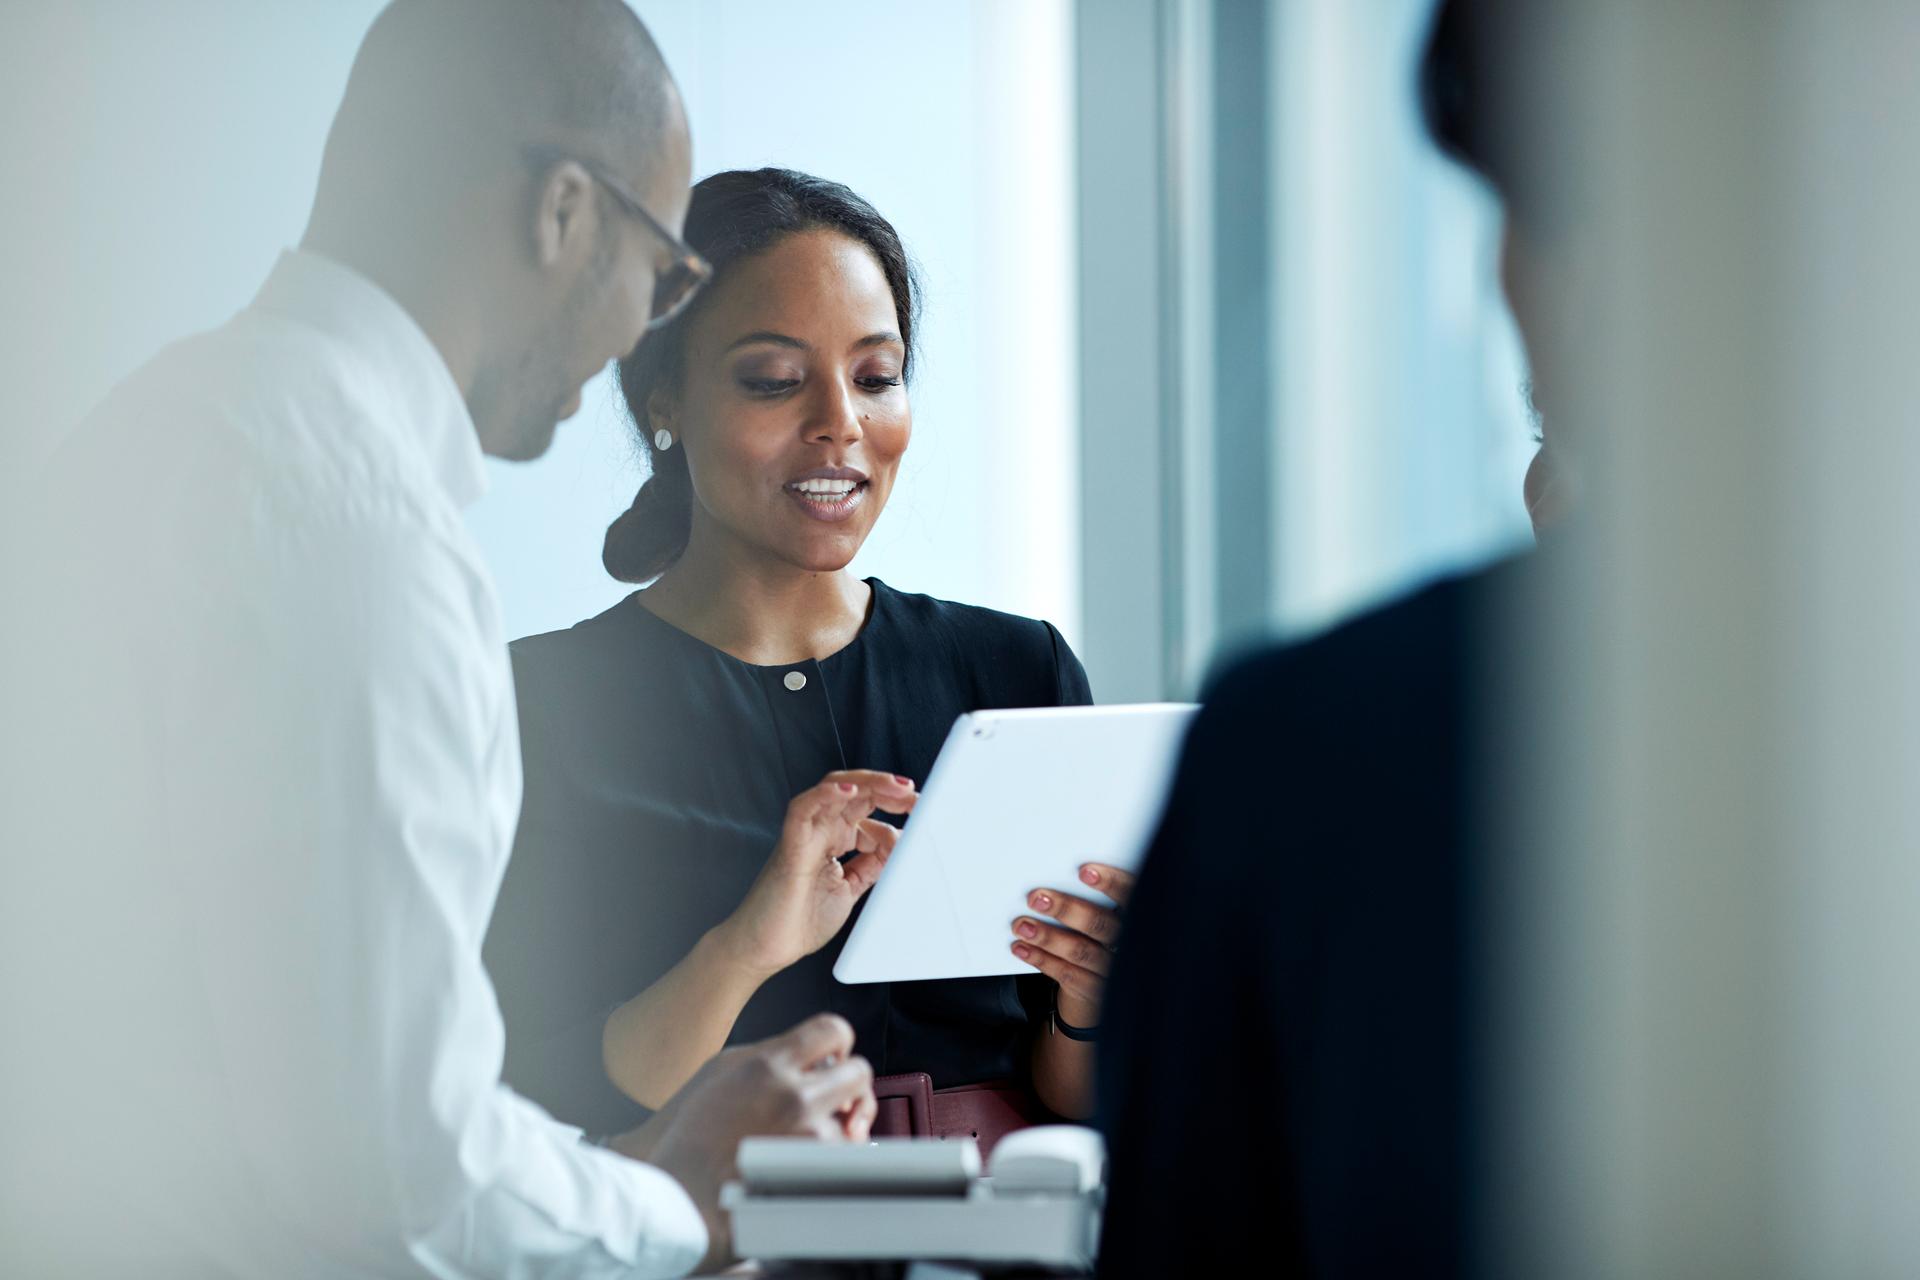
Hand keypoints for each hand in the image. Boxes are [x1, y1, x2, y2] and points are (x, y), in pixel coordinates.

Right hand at [609, 1013, 876, 1272]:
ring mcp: (808, 1139)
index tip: (834, 1056)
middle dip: (850, 1086)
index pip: (832, 1029)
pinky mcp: (815, 1176)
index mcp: (768, 1066)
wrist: (678, 1198)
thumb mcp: (722, 1073)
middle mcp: (794, 1097)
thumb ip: (770, 1055)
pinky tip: (801, 1166)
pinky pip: (843, 1160)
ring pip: (852, 1123)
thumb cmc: (692, 1139)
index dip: (838, 1042)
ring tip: (801, 1143)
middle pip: (859, 1073)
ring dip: (835, 1129)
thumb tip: (811, 1054)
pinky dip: (829, 1162)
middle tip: (835, 1100)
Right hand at [718, 770, 916, 978]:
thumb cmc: (801, 920)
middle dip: (888, 788)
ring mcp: (806, 835)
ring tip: (895, 787)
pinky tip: (848, 790)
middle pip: (856, 792)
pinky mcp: (790, 846)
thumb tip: (902, 844)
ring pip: (833, 790)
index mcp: (836, 839)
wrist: (765, 948)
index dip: (896, 805)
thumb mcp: (853, 889)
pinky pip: (803, 809)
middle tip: (914, 794)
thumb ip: (874, 865)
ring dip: (867, 783)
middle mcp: (822, 831)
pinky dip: (824, 795)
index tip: (923, 811)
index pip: (868, 808)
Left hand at [1010, 861, 1134, 1028]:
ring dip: (1047, 937)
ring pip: (1081, 951)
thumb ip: (1094, 899)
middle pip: (1101, 925)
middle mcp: (1131, 944)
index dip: (1112, 883)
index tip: (1085, 872)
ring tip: (1022, 925)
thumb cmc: (1102, 936)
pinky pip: (1068, 974)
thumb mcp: (1109, 915)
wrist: (1108, 984)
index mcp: (1138, 918)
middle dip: (1067, 909)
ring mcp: (1114, 971)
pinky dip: (1041, 959)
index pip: (1132, 895)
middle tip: (1037, 898)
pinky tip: (1022, 948)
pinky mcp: (1096, 991)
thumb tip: (1054, 880)